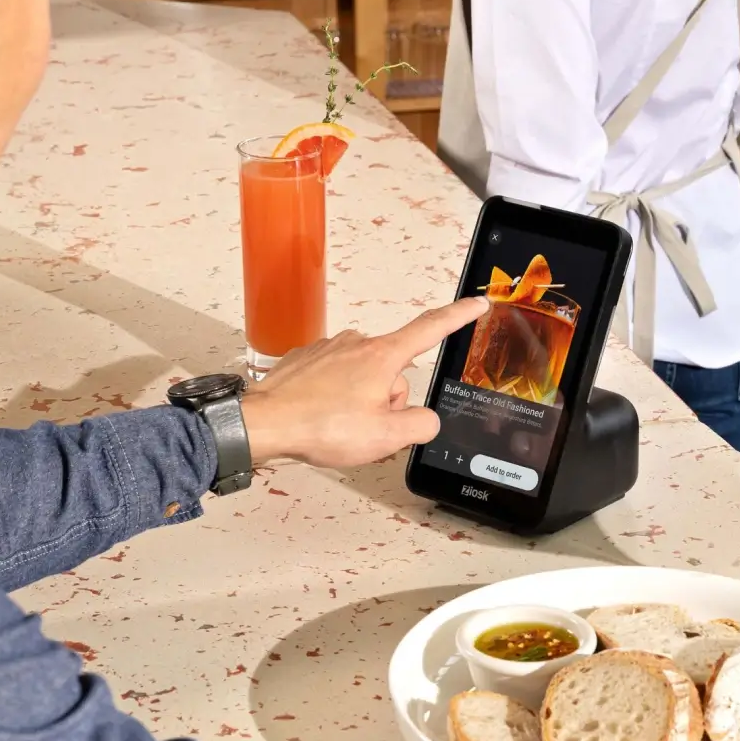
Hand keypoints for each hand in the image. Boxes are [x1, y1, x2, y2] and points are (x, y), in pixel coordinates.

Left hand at [241, 296, 489, 467]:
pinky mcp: (307, 359)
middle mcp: (356, 344)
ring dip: (360, 401)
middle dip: (388, 401)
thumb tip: (425, 419)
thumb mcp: (385, 437)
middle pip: (393, 372)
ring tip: (336, 424)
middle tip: (365, 427)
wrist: (264, 423)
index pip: (431, 329)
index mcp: (382, 356)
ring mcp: (329, 349)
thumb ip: (419, 425)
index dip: (458, 316)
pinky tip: (320, 415)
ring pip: (363, 377)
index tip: (476, 303)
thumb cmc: (320, 426)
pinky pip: (335, 377)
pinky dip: (334, 396)